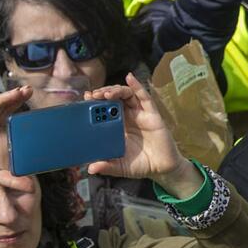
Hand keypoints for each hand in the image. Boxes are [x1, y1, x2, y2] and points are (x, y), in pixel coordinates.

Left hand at [84, 75, 200, 193]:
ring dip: (116, 90)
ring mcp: (140, 114)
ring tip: (106, 93)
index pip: (104, 109)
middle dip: (103, 93)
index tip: (85, 98)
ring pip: (127, 95)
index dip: (95, 102)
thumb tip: (91, 169)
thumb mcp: (119, 166)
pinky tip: (130, 78)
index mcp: (117, 126)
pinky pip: (145, 97)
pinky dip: (137, 86)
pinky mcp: (152, 114)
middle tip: (93, 95)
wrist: (161, 169)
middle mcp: (127, 117)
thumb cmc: (140, 164)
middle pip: (114, 98)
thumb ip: (107, 166)